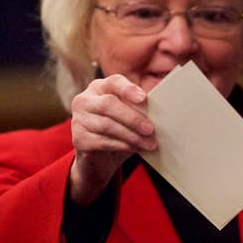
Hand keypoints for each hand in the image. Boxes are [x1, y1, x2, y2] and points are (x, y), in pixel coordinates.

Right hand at [68, 74, 156, 204]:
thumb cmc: (119, 132)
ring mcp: (78, 119)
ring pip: (107, 125)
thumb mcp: (129, 117)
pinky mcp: (78, 139)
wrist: (100, 160)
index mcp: (99, 88)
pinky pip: (102, 141)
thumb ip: (139, 109)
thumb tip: (165, 108)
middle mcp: (85, 100)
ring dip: (132, 135)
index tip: (144, 99)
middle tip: (151, 129)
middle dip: (133, 118)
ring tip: (149, 143)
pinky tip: (135, 149)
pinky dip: (122, 145)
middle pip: (109, 104)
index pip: (113, 82)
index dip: (128, 89)